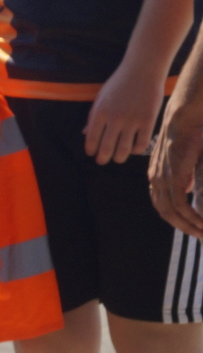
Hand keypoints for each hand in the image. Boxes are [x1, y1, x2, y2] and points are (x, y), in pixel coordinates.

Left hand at [85, 61, 163, 164]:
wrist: (142, 70)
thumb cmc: (119, 83)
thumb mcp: (100, 98)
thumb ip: (92, 116)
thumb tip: (84, 134)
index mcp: (99, 113)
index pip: (91, 139)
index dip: (91, 150)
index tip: (91, 154)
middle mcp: (114, 119)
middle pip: (106, 148)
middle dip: (103, 158)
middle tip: (102, 161)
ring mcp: (132, 121)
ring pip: (124, 150)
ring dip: (119, 158)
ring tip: (118, 158)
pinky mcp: (148, 121)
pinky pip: (142, 144)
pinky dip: (136, 150)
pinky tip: (134, 149)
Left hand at [151, 111, 202, 238]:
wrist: (185, 116)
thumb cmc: (190, 133)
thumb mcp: (187, 159)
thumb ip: (187, 175)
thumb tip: (191, 187)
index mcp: (157, 174)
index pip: (162, 202)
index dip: (175, 217)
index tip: (191, 226)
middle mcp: (156, 178)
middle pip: (165, 211)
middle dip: (183, 226)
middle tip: (200, 236)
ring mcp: (162, 178)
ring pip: (171, 212)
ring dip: (188, 226)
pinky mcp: (173, 176)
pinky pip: (179, 204)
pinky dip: (190, 217)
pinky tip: (201, 224)